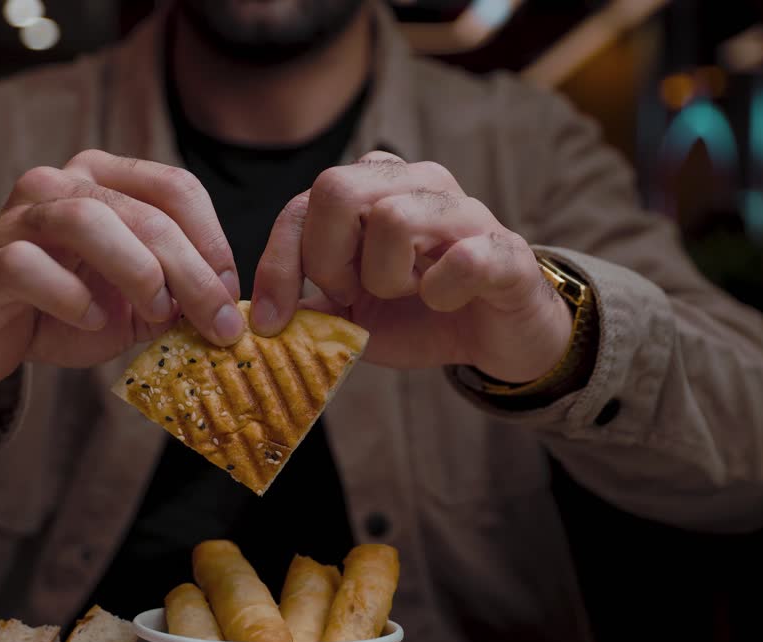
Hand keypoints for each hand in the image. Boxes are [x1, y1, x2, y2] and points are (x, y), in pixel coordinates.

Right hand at [0, 150, 243, 422]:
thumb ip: (177, 295)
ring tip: (157, 312)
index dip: (213, 241)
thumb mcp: (134, 302)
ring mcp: (18, 218)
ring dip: (137, 271)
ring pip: (88, 221)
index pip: (176, 188)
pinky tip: (92, 320)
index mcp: (104, 179)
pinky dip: (71, 297)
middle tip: (218, 322)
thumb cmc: (63, 308)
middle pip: (144, 211)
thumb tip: (228, 307)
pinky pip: (30, 266)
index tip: (230, 294)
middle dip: (192, 272)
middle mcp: (60, 184)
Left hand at [250, 151, 572, 382]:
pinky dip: (442, 292)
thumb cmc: (421, 316)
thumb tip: (257, 313)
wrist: (498, 337)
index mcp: (372, 190)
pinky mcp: (504, 248)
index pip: (301, 205)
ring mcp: (464, 209)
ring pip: (394, 219)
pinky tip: (446, 301)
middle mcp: (416, 182)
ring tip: (410, 293)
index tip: (273, 320)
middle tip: (354, 294)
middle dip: (329, 261)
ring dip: (388, 278)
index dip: (279, 263)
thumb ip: (310, 303)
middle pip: (336, 189)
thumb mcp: (352, 314)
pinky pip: (461, 258)